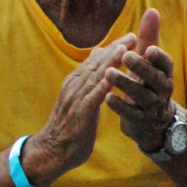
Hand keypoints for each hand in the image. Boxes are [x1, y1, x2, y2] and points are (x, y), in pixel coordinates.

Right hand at [31, 33, 136, 177]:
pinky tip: (114, 78)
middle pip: (97, 63)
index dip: (113, 48)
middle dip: (116, 49)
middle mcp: (74, 86)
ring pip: (95, 77)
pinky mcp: (80, 113)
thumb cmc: (69, 124)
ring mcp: (76, 98)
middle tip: (134, 36)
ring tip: (125, 50)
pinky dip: (103, 86)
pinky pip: (93, 98)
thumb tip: (95, 56)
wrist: (53, 149)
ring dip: (110, 63)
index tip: (130, 37)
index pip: (96, 60)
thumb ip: (87, 78)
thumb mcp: (78, 97)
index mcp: (75, 82)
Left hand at [105, 9, 176, 150]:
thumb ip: (149, 37)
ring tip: (108, 73)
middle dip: (141, 67)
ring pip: (142, 96)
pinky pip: (131, 114)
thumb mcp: (148, 61)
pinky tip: (106, 97)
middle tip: (125, 56)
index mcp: (164, 73)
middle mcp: (161, 90)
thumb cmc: (147, 81)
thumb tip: (153, 10)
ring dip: (125, 84)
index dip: (159, 57)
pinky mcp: (140, 121)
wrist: (151, 120)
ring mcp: (152, 107)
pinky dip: (120, 106)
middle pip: (155, 79)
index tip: (148, 48)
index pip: (166, 64)